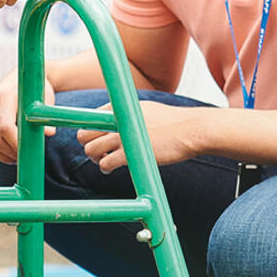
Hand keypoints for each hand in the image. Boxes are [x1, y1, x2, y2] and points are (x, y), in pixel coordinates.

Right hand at [0, 69, 54, 164]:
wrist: (23, 80)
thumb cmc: (35, 92)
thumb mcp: (43, 102)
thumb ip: (44, 117)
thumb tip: (49, 133)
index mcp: (5, 96)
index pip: (5, 127)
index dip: (16, 144)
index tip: (27, 152)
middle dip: (10, 152)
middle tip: (24, 157)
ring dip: (2, 155)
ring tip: (17, 155)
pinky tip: (7, 151)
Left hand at [77, 100, 204, 172]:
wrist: (191, 131)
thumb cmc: (173, 123)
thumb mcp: (148, 109)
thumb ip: (130, 114)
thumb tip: (119, 122)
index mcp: (122, 106)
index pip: (91, 116)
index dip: (90, 129)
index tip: (96, 137)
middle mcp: (118, 119)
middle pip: (85, 133)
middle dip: (88, 144)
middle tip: (98, 152)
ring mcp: (123, 136)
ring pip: (91, 150)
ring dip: (94, 158)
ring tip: (104, 162)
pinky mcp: (129, 153)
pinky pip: (105, 163)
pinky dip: (105, 168)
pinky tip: (110, 169)